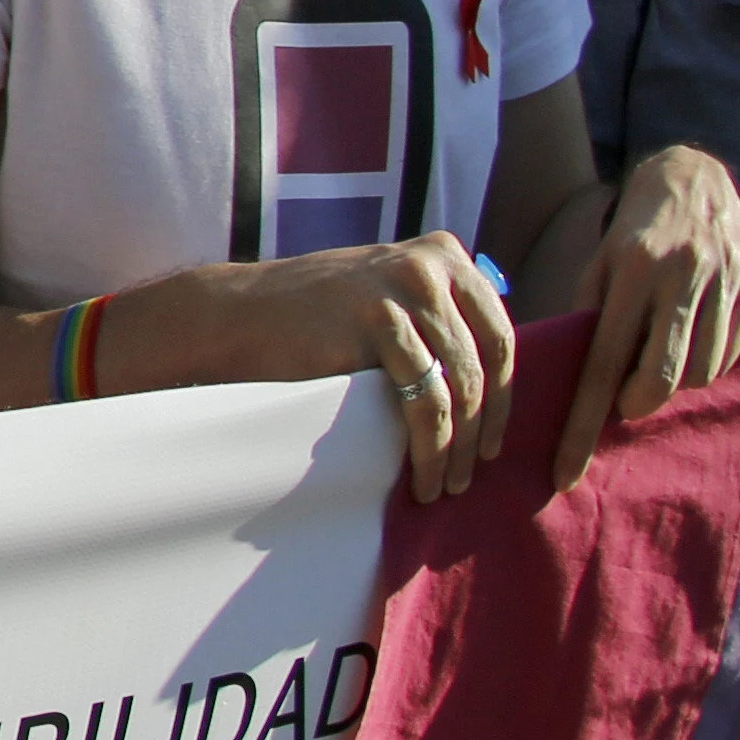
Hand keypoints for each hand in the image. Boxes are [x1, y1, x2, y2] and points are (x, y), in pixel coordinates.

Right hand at [230, 233, 515, 500]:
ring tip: (446, 485)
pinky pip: (424, 399)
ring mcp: (404, 289)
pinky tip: (424, 475)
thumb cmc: (310, 318)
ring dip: (457, 447)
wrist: (234, 315)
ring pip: (458, 386)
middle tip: (472, 473)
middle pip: (484, 362)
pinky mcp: (378, 322)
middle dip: (485, 428)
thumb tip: (497, 381)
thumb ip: (439, 317)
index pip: (499, 336)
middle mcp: (431, 264)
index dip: (505, 397)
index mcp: (443, 254)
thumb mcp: (387, 297)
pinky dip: (431, 447)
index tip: (493, 442)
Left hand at [552, 146, 739, 491]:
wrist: (693, 176)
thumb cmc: (632, 231)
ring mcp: (724, 280)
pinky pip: (731, 353)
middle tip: (627, 399)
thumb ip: (588, 316)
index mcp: (631, 273)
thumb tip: (567, 379)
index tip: (565, 474)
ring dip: (674, 381)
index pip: (603, 364)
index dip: (582, 425)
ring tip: (658, 356)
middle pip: (661, 377)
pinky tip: (690, 342)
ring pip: (701, 371)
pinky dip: (707, 363)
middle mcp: (681, 277)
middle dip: (638, 403)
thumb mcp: (598, 264)